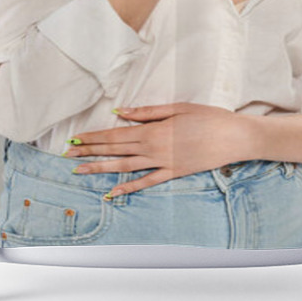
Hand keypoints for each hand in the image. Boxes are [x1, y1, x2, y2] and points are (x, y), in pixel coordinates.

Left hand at [62, 103, 254, 196]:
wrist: (233, 137)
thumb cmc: (208, 117)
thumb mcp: (177, 107)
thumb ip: (147, 112)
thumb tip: (120, 112)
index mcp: (153, 130)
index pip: (116, 134)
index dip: (94, 137)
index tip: (75, 139)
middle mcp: (154, 149)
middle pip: (115, 150)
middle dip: (90, 152)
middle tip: (68, 156)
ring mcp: (163, 164)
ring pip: (125, 168)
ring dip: (101, 169)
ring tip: (80, 172)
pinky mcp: (173, 173)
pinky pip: (147, 182)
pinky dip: (129, 188)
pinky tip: (113, 192)